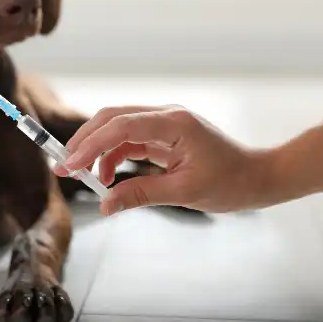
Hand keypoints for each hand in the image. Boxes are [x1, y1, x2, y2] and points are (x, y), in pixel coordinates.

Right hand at [54, 106, 274, 214]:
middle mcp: (166, 116)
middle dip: (85, 140)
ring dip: (97, 150)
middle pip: (113, 118)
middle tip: (63, 165)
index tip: (70, 165)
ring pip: (118, 128)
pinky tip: (107, 178)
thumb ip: (141, 195)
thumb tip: (105, 205)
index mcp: (174, 123)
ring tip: (83, 177)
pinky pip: (130, 141)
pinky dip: (114, 157)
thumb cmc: (231, 183)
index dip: (91, 145)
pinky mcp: (164, 136)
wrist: (259, 177)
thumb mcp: (184, 193)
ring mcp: (164, 124)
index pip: (121, 126)